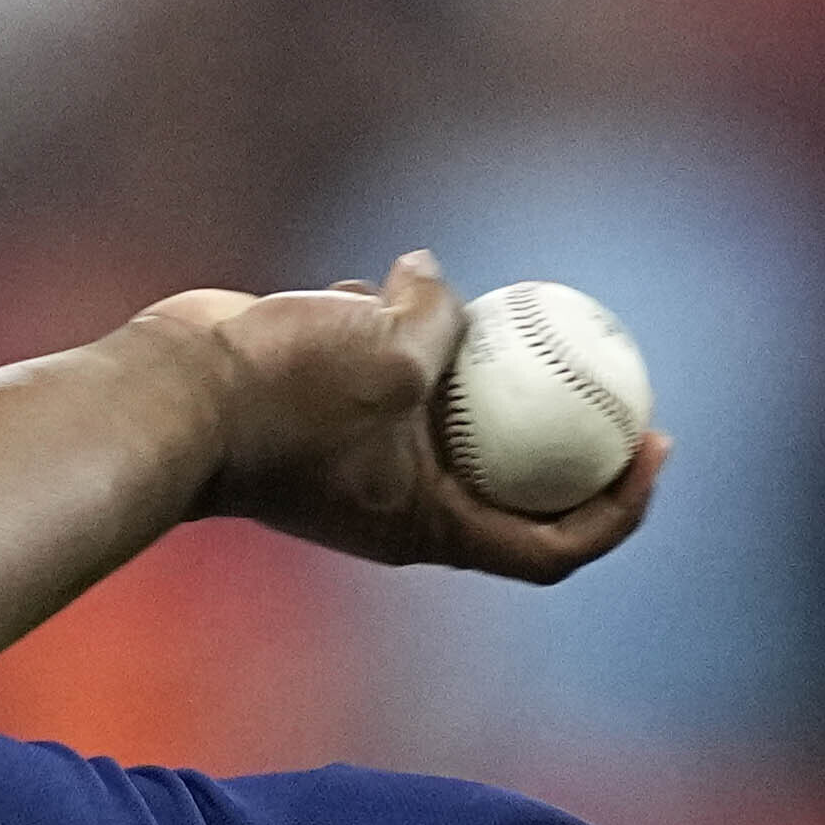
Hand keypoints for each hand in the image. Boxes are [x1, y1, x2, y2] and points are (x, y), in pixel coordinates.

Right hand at [143, 253, 666, 582]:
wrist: (169, 397)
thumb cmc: (280, 398)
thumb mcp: (387, 354)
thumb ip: (437, 319)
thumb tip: (438, 279)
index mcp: (432, 528)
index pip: (552, 546)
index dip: (619, 508)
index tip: (655, 447)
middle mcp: (404, 505)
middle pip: (513, 480)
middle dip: (564, 430)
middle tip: (609, 368)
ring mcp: (363, 459)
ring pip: (443, 410)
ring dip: (462, 356)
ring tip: (469, 302)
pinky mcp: (324, 412)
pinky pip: (383, 367)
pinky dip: (389, 327)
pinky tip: (372, 284)